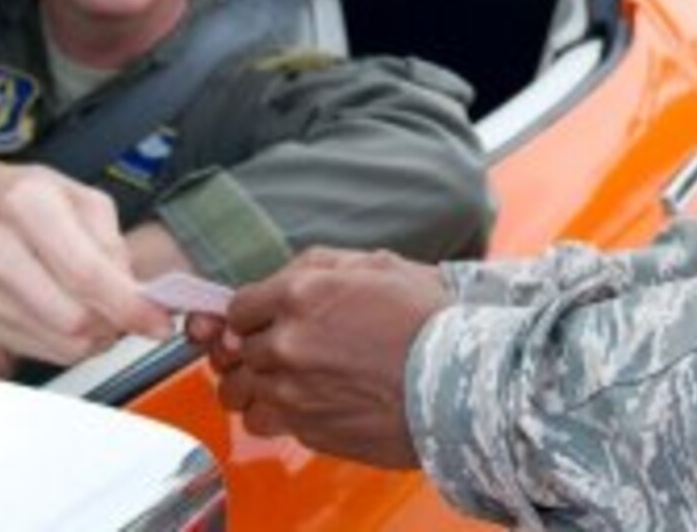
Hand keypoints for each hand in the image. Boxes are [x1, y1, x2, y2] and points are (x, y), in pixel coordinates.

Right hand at [0, 158, 173, 363]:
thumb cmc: (18, 196)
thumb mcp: (76, 194)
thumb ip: (111, 241)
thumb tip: (134, 290)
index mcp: (28, 206)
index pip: (85, 273)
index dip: (128, 305)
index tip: (157, 320)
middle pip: (72, 318)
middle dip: (116, 325)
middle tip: (135, 314)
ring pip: (59, 342)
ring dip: (96, 337)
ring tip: (106, 313)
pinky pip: (41, 349)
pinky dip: (70, 343)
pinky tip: (77, 317)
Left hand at [187, 247, 451, 468]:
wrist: (460, 382)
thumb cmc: (428, 319)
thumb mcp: (377, 265)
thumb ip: (318, 267)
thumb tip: (281, 280)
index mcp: (299, 296)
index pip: (238, 308)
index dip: (252, 314)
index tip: (264, 320)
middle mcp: (286, 344)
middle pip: (236, 352)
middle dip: (254, 348)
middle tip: (284, 348)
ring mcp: (292, 393)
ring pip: (238, 393)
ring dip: (253, 385)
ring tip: (281, 381)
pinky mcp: (307, 431)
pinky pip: (266, 424)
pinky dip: (277, 415)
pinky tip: (305, 403)